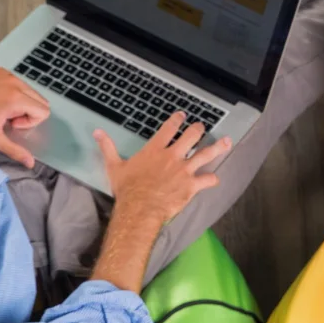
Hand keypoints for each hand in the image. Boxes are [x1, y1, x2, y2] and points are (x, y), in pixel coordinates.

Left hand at [0, 68, 50, 167]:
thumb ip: (15, 150)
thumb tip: (30, 162)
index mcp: (16, 98)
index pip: (43, 111)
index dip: (29, 122)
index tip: (11, 124)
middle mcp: (15, 83)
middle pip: (40, 100)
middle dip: (27, 112)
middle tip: (6, 118)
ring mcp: (7, 75)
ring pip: (29, 90)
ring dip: (20, 102)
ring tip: (0, 109)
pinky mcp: (0, 71)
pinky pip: (17, 82)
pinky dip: (11, 92)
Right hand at [95, 113, 232, 227]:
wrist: (140, 207)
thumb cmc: (127, 188)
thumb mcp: (114, 166)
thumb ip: (107, 147)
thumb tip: (97, 132)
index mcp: (155, 150)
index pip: (168, 129)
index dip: (177, 120)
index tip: (182, 115)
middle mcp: (172, 156)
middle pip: (191, 137)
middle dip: (198, 130)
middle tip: (201, 127)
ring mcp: (184, 170)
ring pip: (205, 155)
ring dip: (217, 148)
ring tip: (226, 142)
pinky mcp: (191, 185)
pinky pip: (207, 180)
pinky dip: (212, 179)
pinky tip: (216, 178)